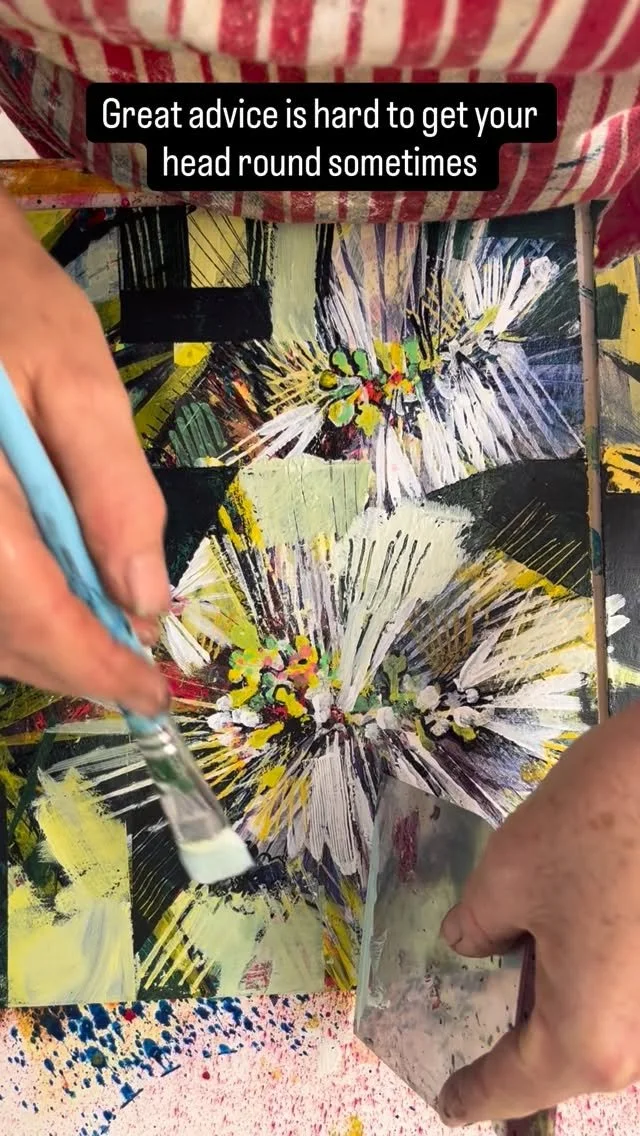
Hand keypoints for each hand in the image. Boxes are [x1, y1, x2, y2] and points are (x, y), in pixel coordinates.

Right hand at [0, 190, 168, 714]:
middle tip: (139, 683)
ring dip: (43, 653)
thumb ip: (114, 492)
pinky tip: (55, 608)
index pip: (33, 613)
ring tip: (106, 653)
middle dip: (74, 670)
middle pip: (1, 635)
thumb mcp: (77, 379)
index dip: (95, 667)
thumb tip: (146, 600)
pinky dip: (15, 618)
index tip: (152, 697)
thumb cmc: (7, 306)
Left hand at [436, 702, 639, 1125]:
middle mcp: (636, 1045)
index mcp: (586, 1037)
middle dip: (517, 1054)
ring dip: (556, 1017)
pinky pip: (621, 1000)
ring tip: (512, 991)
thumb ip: (477, 928)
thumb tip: (470, 943)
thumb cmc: (588, 831)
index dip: (474, 1094)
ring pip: (596, 1032)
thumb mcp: (504, 879)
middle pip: (562, 1063)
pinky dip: (585, 989)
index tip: (449, 1106)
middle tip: (473, 1049)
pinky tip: (555, 952)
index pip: (514, 1086)